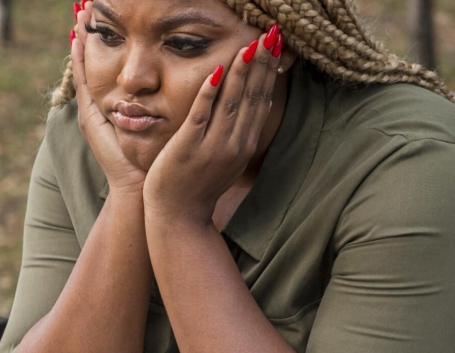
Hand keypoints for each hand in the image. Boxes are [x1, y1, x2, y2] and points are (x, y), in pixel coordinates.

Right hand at [71, 1, 146, 195]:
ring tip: (79, 11)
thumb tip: (169, 82)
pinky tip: (77, 37)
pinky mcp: (90, 118)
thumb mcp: (157, 126)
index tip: (98, 14)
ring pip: (83, 66)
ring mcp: (91, 111)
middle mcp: (100, 107)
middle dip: (86, 33)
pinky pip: (82, 82)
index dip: (103, 43)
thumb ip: (158, 105)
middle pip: (90, 61)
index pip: (107, 66)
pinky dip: (78, 60)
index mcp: (114, 108)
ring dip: (80, 39)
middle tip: (82, 5)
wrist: (140, 188)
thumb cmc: (152, 161)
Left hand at [142, 27, 281, 226]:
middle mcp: (234, 145)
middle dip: (261, 64)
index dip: (268, 70)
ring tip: (249, 45)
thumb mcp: (230, 157)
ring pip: (231, 102)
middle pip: (251, 97)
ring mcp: (212, 147)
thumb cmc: (201, 184)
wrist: (179, 216)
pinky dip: (209, 93)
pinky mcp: (188, 148)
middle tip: (270, 34)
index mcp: (245, 144)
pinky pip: (201, 115)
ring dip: (241, 72)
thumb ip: (244, 129)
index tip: (275, 44)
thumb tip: (262, 99)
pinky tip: (217, 70)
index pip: (261, 99)